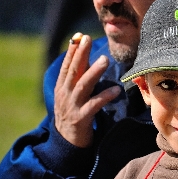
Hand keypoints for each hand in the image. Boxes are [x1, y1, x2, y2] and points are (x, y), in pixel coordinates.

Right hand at [54, 33, 120, 147]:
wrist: (66, 142)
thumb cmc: (72, 114)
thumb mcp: (70, 96)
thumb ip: (77, 79)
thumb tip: (85, 60)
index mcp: (62, 87)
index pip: (66, 66)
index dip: (72, 51)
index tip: (79, 36)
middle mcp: (65, 94)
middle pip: (73, 71)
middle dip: (80, 54)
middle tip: (87, 39)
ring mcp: (72, 106)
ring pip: (82, 85)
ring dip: (93, 71)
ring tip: (104, 60)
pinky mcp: (81, 118)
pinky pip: (94, 105)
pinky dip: (105, 97)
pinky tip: (116, 90)